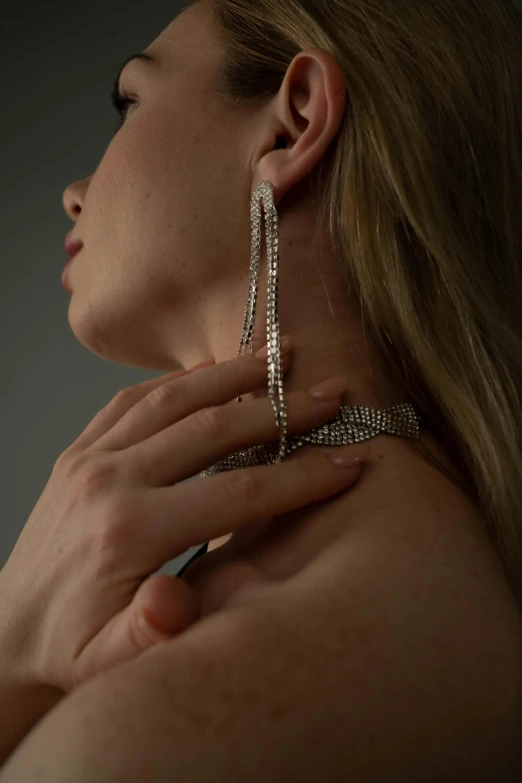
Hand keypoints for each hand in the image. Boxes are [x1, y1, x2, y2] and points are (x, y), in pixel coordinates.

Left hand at [0, 345, 368, 693]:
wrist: (8, 626)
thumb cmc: (69, 648)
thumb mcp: (105, 663)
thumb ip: (145, 636)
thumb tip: (173, 604)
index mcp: (128, 532)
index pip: (237, 493)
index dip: (301, 478)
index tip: (350, 461)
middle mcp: (109, 481)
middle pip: (212, 429)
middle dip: (280, 410)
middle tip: (330, 396)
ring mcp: (90, 457)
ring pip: (173, 398)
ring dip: (233, 374)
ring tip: (280, 355)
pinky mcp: (80, 450)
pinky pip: (132, 399)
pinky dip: (179, 379)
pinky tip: (214, 369)